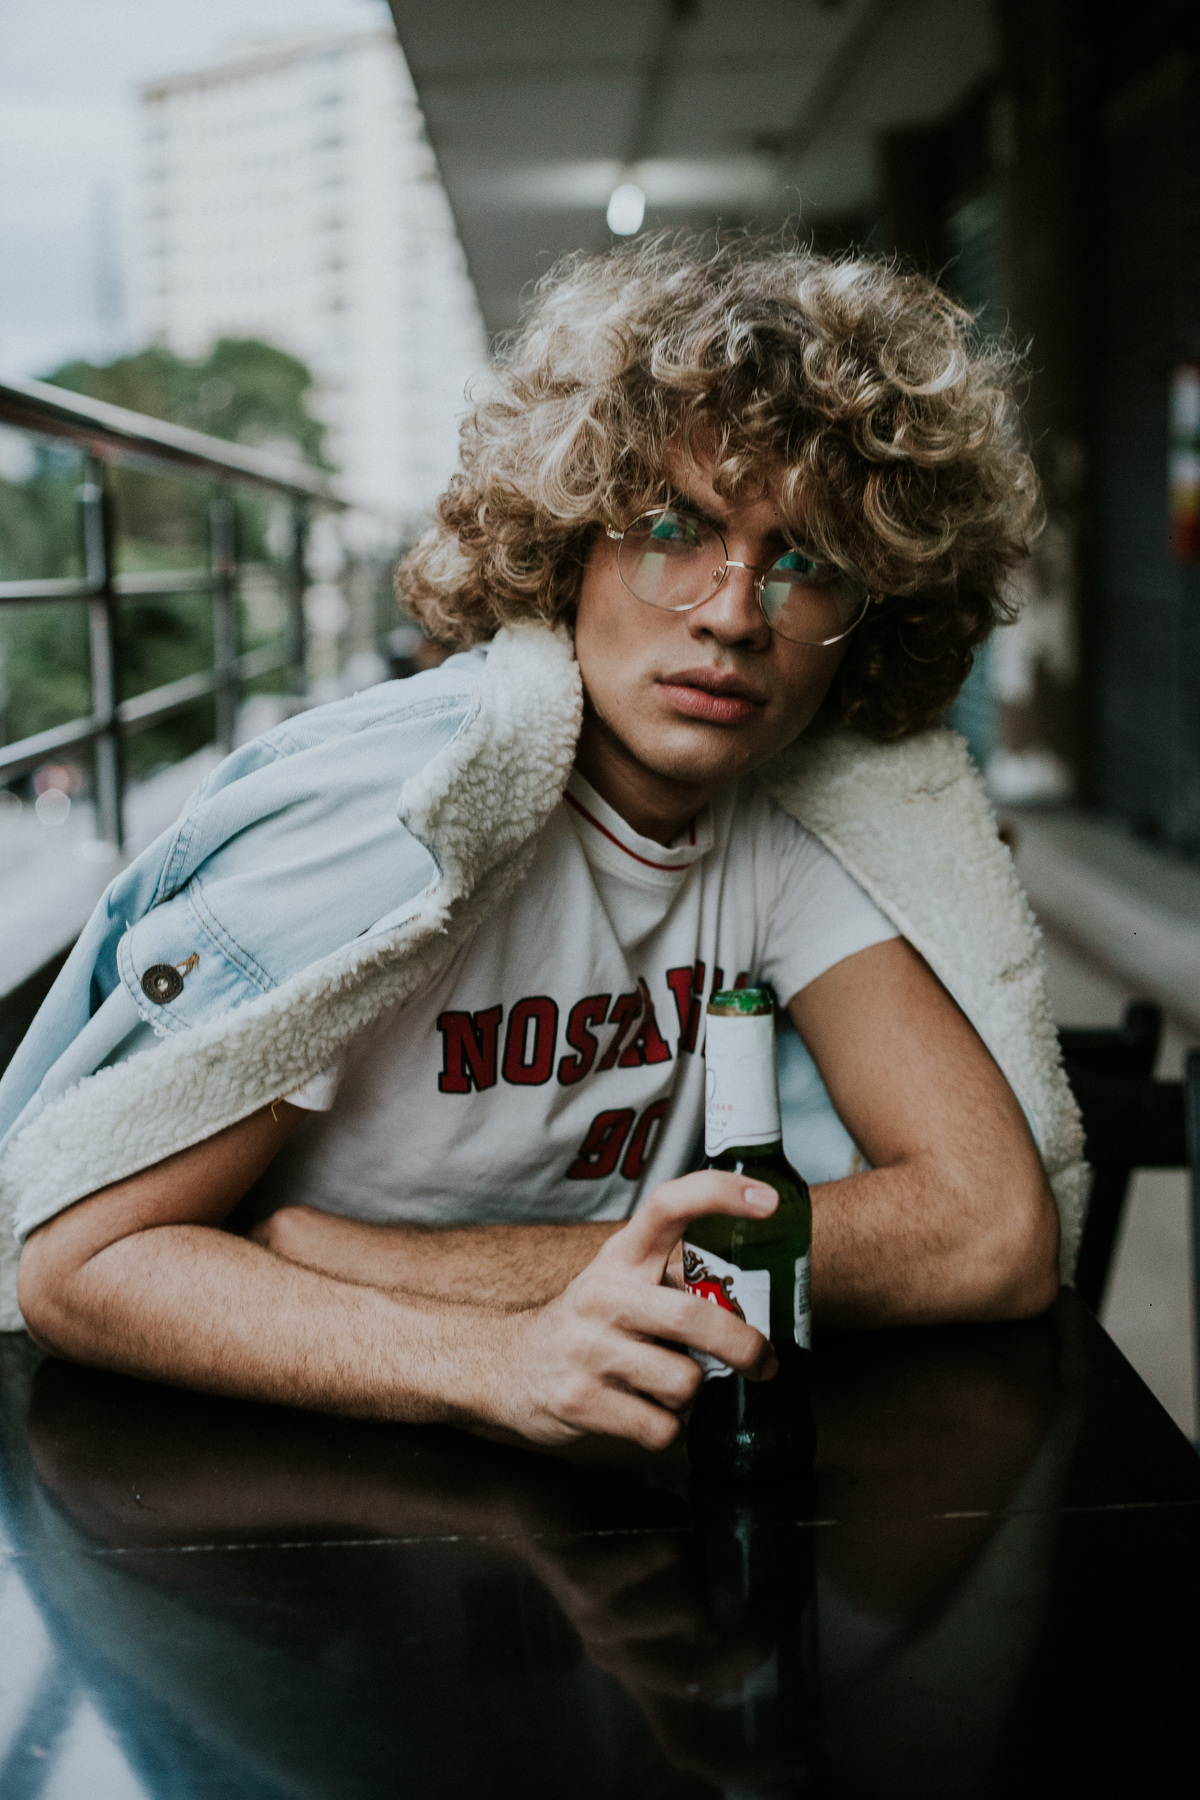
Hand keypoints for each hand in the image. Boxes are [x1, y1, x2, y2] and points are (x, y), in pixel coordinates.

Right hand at [499, 1171, 778, 1450]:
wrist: (505, 1367)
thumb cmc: (586, 1324)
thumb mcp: (621, 1283)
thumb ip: (676, 1281)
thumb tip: (753, 1296)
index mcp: (620, 1257)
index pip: (668, 1206)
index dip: (721, 1195)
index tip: (768, 1202)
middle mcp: (602, 1295)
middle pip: (692, 1317)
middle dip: (744, 1347)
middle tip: (764, 1362)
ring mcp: (587, 1349)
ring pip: (683, 1382)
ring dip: (692, 1395)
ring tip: (669, 1387)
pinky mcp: (580, 1401)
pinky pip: (660, 1428)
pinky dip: (668, 1430)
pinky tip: (645, 1413)